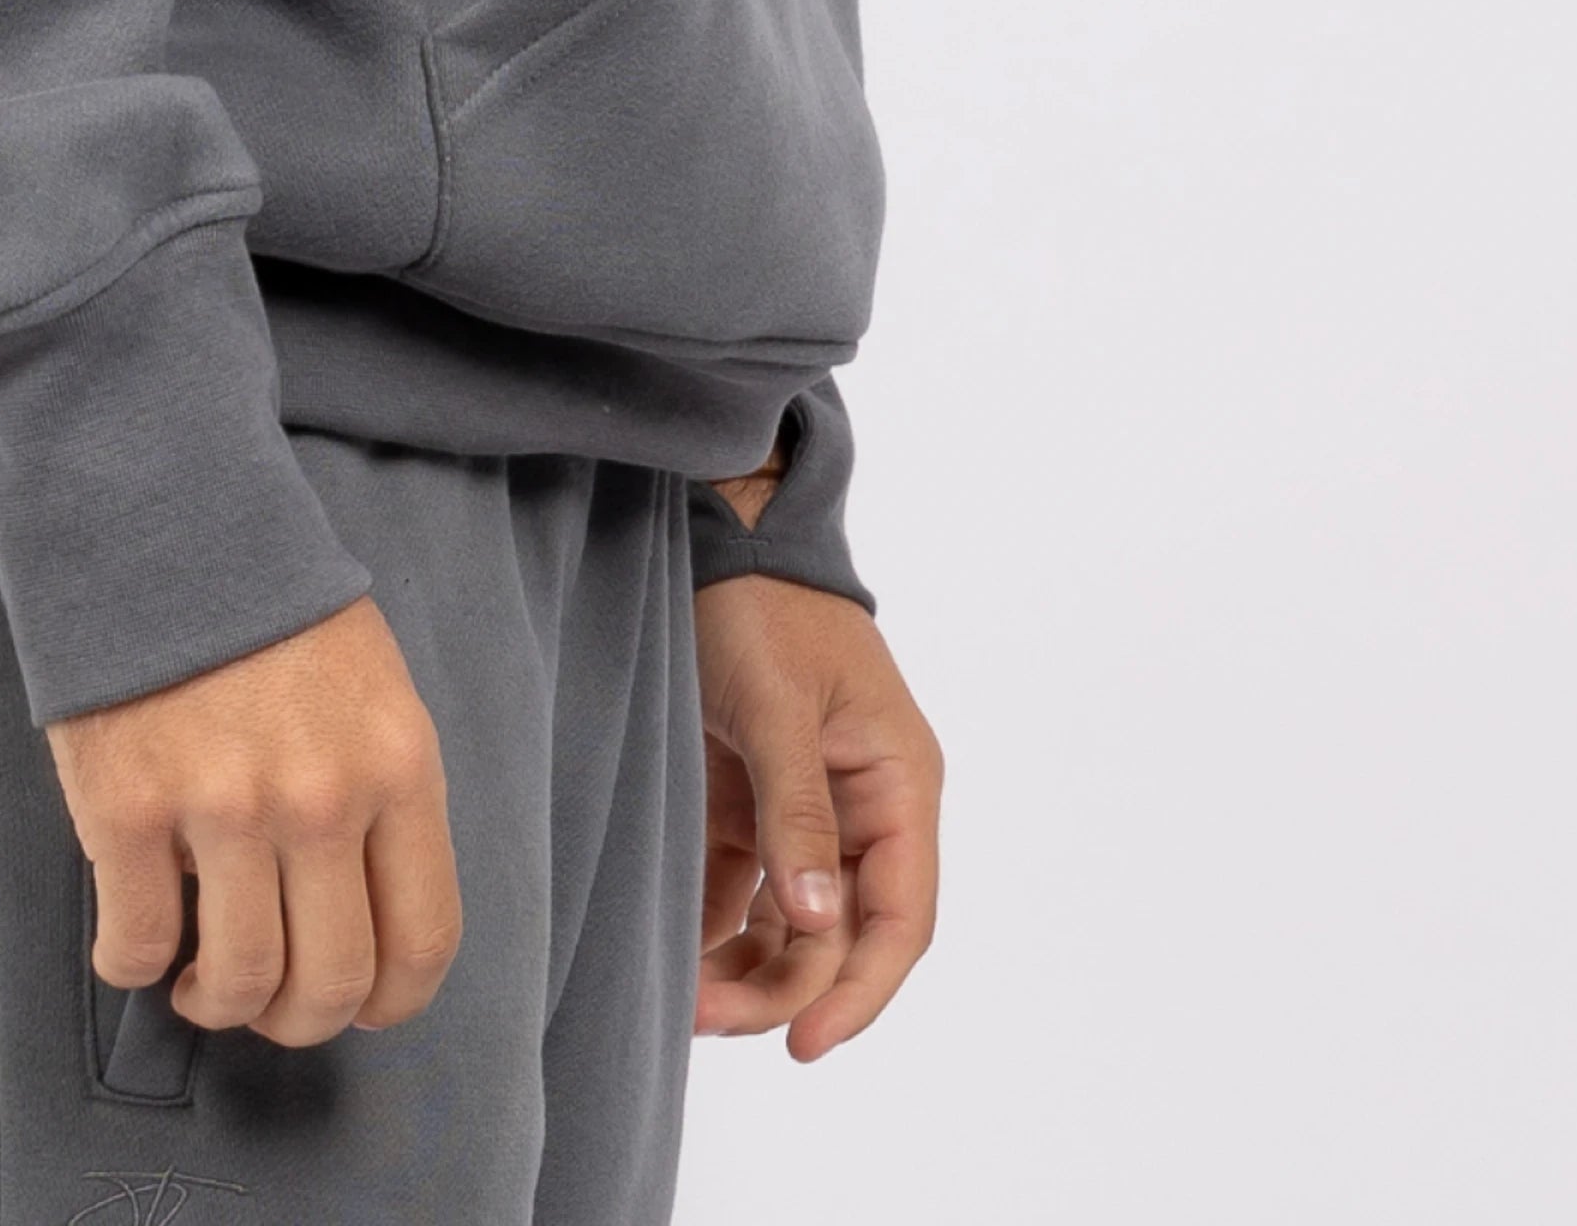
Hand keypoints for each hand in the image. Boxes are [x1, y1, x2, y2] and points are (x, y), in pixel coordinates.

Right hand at [47, 596, 461, 1050]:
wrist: (160, 521)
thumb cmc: (269, 610)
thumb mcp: (371, 687)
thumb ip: (379, 795)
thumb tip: (362, 920)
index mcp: (396, 764)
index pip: (424, 940)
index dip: (390, 1001)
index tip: (356, 1004)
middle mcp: (322, 796)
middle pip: (332, 982)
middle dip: (298, 1019)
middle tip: (266, 999)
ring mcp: (224, 805)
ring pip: (239, 982)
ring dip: (216, 1002)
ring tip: (199, 975)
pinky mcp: (130, 808)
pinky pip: (137, 946)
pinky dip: (133, 963)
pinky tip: (136, 932)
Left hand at [692, 575, 942, 1060]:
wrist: (716, 533)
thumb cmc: (761, 603)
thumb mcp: (778, 703)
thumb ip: (798, 812)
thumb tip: (821, 922)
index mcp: (898, 782)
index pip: (900, 918)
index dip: (860, 991)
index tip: (806, 1044)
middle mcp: (863, 807)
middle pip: (840, 935)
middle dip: (782, 987)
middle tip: (705, 1015)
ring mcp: (807, 809)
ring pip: (793, 927)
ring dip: (748, 969)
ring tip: (684, 1000)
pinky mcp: (753, 802)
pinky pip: (746, 893)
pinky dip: (718, 931)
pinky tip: (676, 957)